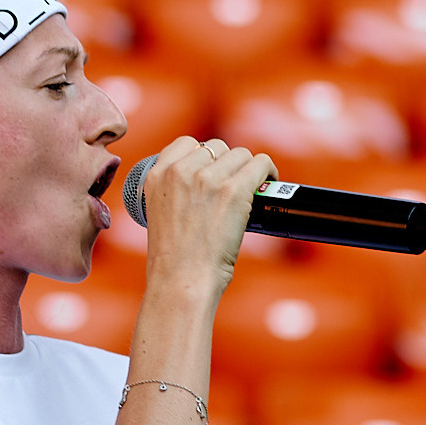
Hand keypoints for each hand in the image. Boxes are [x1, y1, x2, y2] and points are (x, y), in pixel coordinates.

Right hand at [139, 137, 275, 293]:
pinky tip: (269, 181)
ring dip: (248, 169)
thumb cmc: (174, 261)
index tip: (214, 171)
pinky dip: (268, 171)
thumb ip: (175, 192)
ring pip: (240, 154)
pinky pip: (259, 163)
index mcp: (156, 174)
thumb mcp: (159, 215)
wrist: (181, 281)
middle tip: (234, 186)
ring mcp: (207, 179)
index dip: (205, 156)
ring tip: (252, 187)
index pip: (187, 143)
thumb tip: (205, 183)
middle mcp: (180, 171)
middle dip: (228, 164)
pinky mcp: (233, 191)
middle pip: (217, 147)